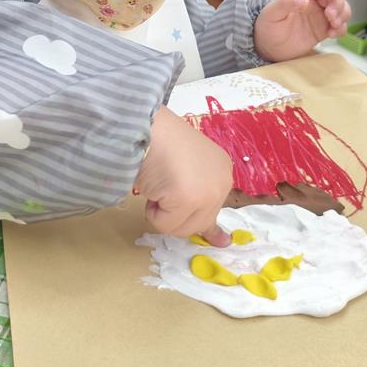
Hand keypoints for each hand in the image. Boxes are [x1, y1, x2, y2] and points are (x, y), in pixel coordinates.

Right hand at [134, 106, 232, 245]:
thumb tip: (220, 241)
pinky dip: (151, 210)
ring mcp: (206, 191)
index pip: (217, 208)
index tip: (222, 241)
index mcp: (222, 170)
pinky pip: (163, 223)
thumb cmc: (160, 139)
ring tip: (156, 183)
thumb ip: (197, 194)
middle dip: (175, 215)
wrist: (145, 125)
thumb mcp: (186, 166)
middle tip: (161, 191)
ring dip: (161, 213)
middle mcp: (221, 182)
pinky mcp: (187, 198)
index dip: (209, 224)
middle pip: (198, 224)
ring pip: (180, 228)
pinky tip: (152, 185)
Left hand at [253, 0, 351, 62]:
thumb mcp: (273, 13)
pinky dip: (341, 29)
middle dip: (338, 4)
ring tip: (333, 25)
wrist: (267, 47)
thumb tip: (305, 0)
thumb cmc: (267, 26)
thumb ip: (287, 3)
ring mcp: (320, 17)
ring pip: (341, 10)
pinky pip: (339, 27)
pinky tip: (332, 34)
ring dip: (342, 15)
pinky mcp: (323, 30)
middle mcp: (314, 3)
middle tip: (331, 16)